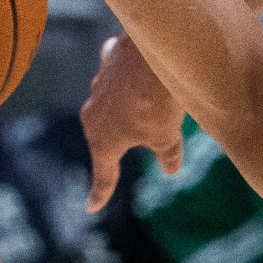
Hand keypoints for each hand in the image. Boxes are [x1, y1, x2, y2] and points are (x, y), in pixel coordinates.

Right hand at [81, 34, 185, 210]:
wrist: (151, 55)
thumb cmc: (155, 104)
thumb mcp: (166, 136)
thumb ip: (167, 154)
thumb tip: (171, 170)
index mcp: (103, 141)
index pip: (103, 173)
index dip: (100, 192)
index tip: (91, 207)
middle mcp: (93, 114)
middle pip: (107, 134)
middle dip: (123, 139)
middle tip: (146, 136)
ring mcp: (98, 85)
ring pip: (110, 102)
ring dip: (127, 105)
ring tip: (151, 101)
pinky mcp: (108, 59)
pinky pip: (114, 72)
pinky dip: (125, 75)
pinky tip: (139, 71)